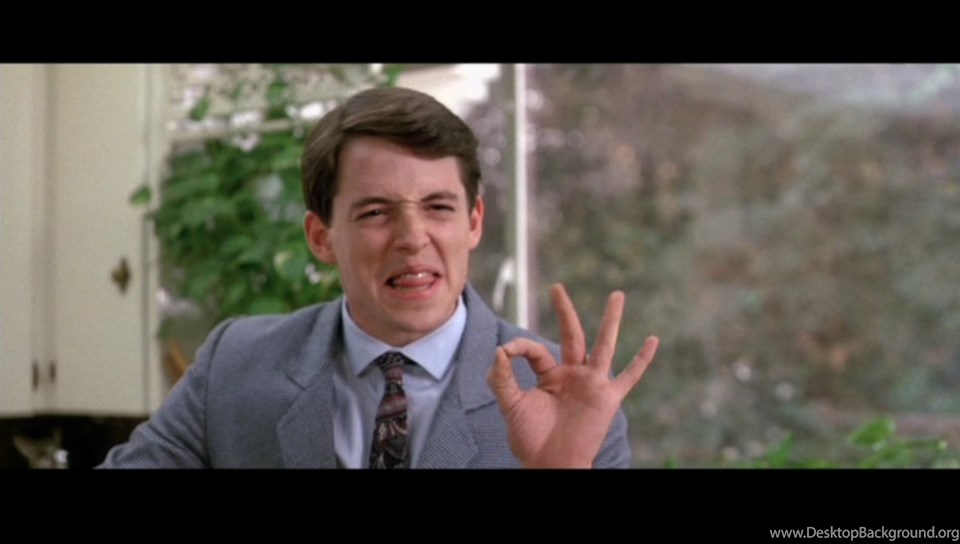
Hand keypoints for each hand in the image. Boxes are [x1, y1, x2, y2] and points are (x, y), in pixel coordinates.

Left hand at [487, 283, 658, 467]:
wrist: (550, 465)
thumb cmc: (530, 439)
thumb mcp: (511, 405)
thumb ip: (502, 377)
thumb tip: (500, 349)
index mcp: (550, 375)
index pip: (536, 350)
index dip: (519, 346)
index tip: (505, 351)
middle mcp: (573, 375)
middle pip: (572, 335)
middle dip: (565, 311)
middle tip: (556, 287)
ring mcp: (592, 384)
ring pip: (603, 345)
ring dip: (610, 320)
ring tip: (617, 296)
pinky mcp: (607, 397)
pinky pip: (629, 376)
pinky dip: (642, 360)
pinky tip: (652, 340)